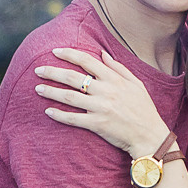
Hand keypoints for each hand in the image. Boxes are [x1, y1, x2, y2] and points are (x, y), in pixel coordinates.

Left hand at [33, 47, 169, 155]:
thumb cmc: (144, 109)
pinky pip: (73, 119)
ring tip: (37, 88)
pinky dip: (59, 115)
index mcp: (114, 79)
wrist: (150, 135)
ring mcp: (100, 108)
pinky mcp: (97, 125)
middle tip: (38, 69)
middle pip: (73, 77)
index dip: (69, 54)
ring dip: (51, 92)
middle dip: (53, 72)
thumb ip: (118, 68)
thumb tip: (102, 54)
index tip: (54, 51)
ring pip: (69, 97)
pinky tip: (48, 111)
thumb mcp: (136, 84)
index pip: (87, 61)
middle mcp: (105, 91)